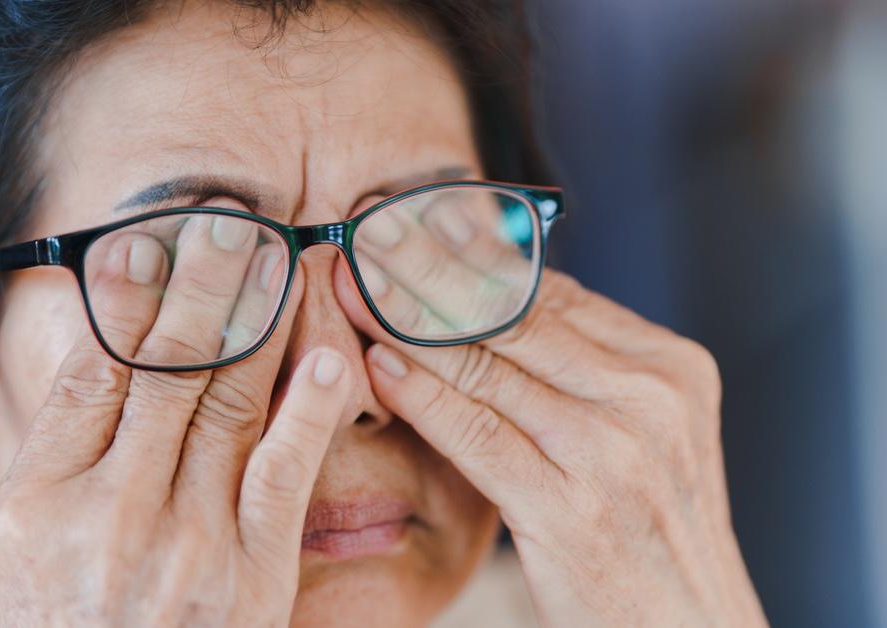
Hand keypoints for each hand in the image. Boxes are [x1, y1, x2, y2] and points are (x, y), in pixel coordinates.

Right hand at [0, 215, 352, 625]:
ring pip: (225, 400)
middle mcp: (109, 509)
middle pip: (161, 366)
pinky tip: (330, 353)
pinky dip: (311, 408)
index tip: (144, 247)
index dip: (119, 302)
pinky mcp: (255, 576)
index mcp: (33, 509)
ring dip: (257, 318)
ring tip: (277, 253)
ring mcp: (188, 539)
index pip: (85, 375)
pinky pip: (285, 473)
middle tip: (227, 219)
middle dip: (198, 283)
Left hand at [336, 221, 766, 624]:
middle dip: (427, 270)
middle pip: (513, 313)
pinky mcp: (571, 510)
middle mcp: (649, 397)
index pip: (550, 291)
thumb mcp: (641, 437)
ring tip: (353, 287)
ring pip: (487, 365)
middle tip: (366, 234)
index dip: (469, 254)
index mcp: (670, 368)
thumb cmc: (647, 534)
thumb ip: (579, 371)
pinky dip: (422, 395)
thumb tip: (492, 299)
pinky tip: (377, 365)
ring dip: (407, 322)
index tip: (409, 223)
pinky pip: (477, 434)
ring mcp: (614, 452)